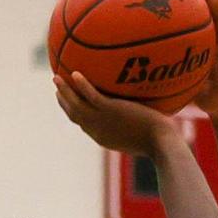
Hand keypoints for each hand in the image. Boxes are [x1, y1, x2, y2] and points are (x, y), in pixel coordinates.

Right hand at [53, 71, 174, 156]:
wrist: (161, 144)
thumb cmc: (159, 142)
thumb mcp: (143, 137)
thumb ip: (135, 128)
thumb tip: (143, 119)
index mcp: (103, 138)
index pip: (84, 125)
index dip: (74, 113)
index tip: (69, 103)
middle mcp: (98, 131)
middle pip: (74, 115)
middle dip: (64, 102)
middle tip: (57, 89)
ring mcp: (102, 120)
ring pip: (76, 105)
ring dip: (64, 91)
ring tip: (56, 77)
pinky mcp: (110, 110)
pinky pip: (90, 95)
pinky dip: (80, 85)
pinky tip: (74, 73)